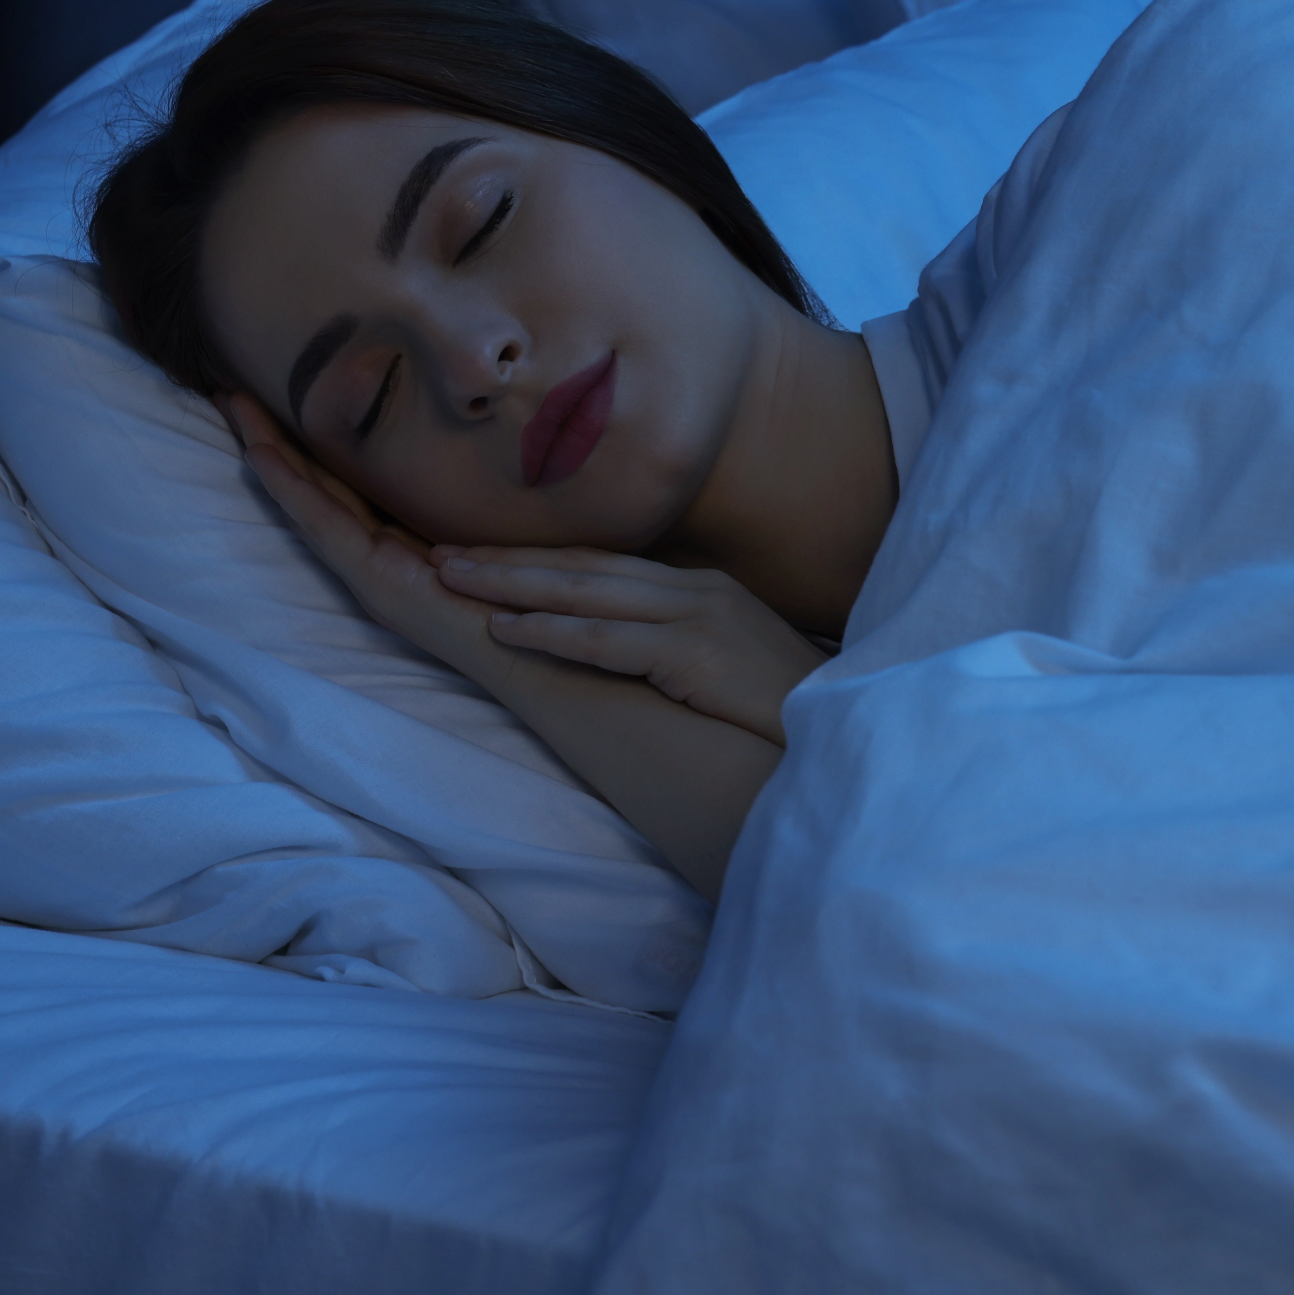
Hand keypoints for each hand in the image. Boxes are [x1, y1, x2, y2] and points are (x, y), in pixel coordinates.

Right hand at [217, 393, 511, 683]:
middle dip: (272, 439)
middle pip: (313, 487)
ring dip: (268, 452)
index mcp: (400, 543)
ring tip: (234, 408)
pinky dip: (292, 490)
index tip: (279, 397)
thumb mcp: (490, 525)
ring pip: (308, 501)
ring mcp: (371, 572)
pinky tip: (263, 456)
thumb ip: (470, 496)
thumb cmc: (527, 590)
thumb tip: (471, 441)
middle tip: (231, 393)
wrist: (541, 651)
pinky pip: (325, 526)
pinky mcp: (377, 583)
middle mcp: (376, 557)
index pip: (342, 484)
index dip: (308, 442)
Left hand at [430, 546, 826, 744]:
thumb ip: (682, 652)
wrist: (854, 740)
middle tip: (439, 554)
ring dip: (511, 583)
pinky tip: (505, 630)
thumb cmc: (791, 720)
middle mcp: (697, 591)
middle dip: (508, 558)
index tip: (479, 556)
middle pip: (584, 566)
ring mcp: (700, 617)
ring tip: (449, 579)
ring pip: (586, 591)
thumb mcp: (730, 671)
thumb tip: (634, 658)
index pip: (604, 567)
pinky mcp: (698, 655)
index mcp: (702, 592)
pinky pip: (610, 640)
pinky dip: (553, 631)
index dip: (537, 559)